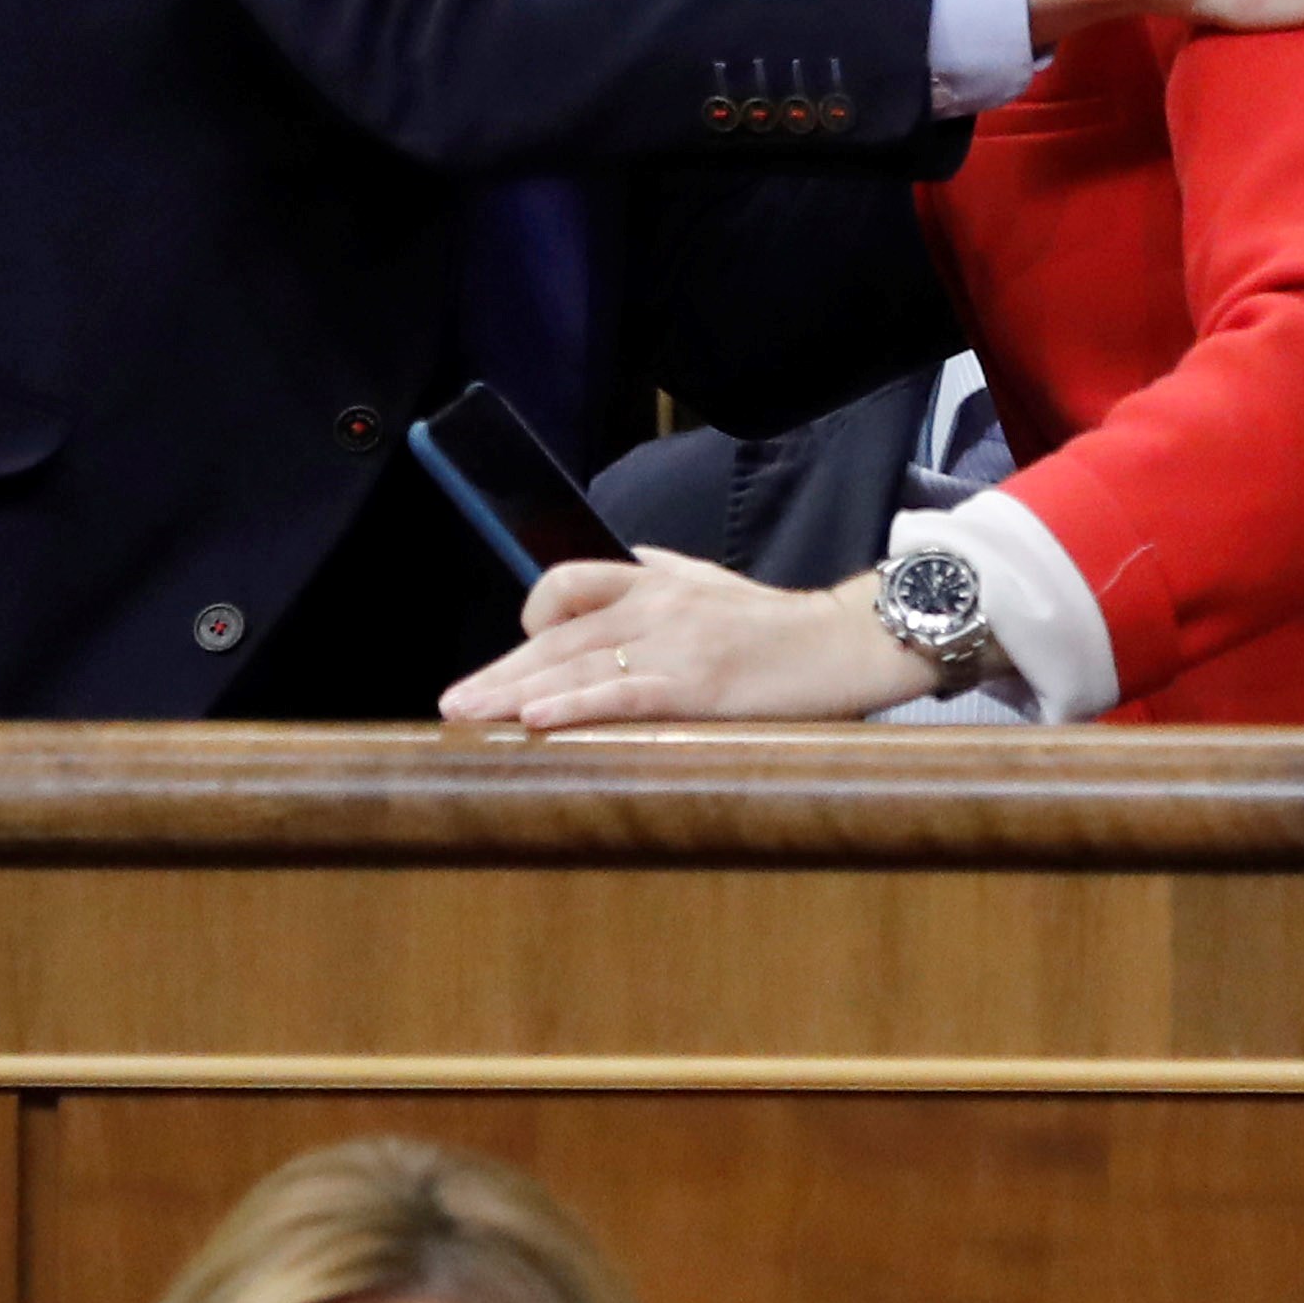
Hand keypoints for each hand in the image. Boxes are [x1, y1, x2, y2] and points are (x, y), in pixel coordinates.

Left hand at [439, 549, 937, 730]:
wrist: (848, 642)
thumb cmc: (781, 627)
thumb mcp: (712, 586)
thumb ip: (661, 579)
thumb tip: (619, 580)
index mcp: (655, 581)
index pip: (570, 584)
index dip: (531, 620)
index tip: (510, 661)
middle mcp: (656, 603)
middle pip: (558, 636)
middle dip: (501, 674)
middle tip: (455, 705)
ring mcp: (675, 642)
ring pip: (578, 666)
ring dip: (516, 695)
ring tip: (470, 718)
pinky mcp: (698, 683)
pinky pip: (623, 694)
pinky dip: (575, 707)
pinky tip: (537, 722)